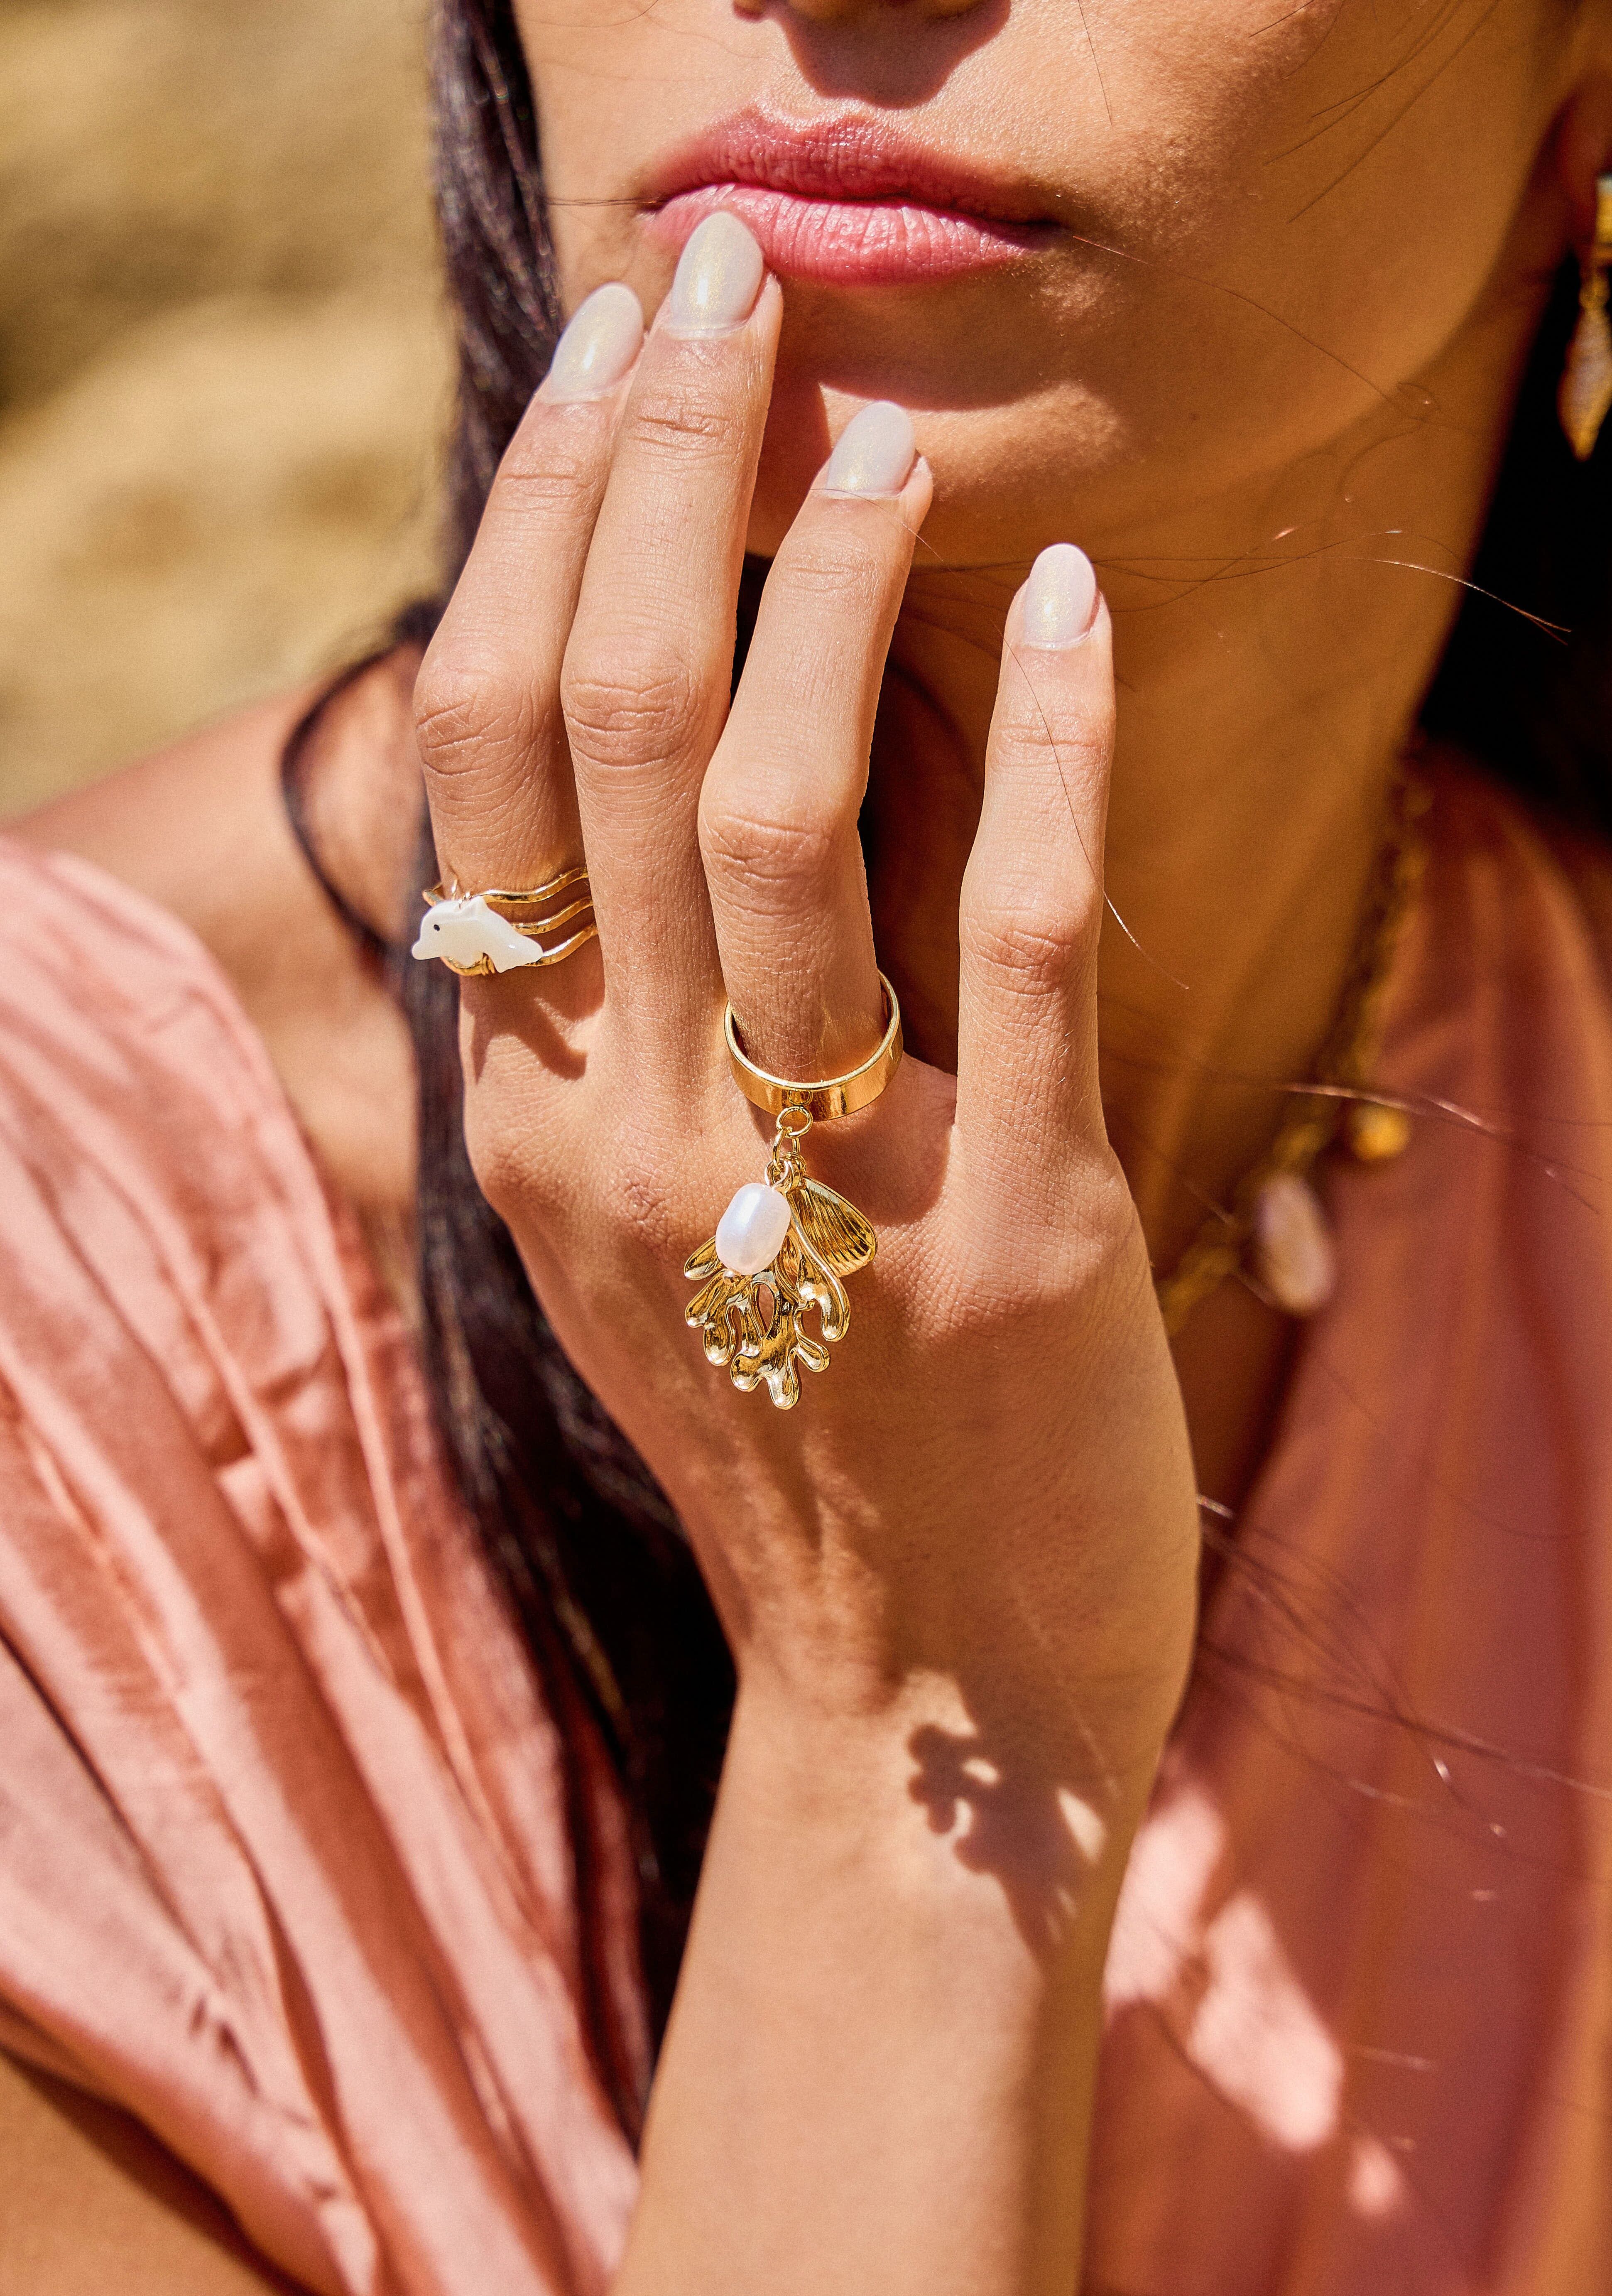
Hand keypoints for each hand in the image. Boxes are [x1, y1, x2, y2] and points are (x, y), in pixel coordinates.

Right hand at [415, 213, 1198, 1805]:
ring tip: (882, 437)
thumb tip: (660, 767)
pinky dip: (1054, 742)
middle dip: (655, 477)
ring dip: (830, 585)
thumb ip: (625, 1027)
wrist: (924, 1706)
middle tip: (717, 300)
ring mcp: (823, 1188)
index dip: (540, 529)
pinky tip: (1069, 596)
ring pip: (780, 815)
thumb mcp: (649, 1231)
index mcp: (541, 1122)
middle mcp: (643, 1135)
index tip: (611, 367)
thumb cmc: (799, 1442)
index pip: (485, 766)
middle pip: (601, 736)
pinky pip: (1021, 936)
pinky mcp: (1020, 1230)